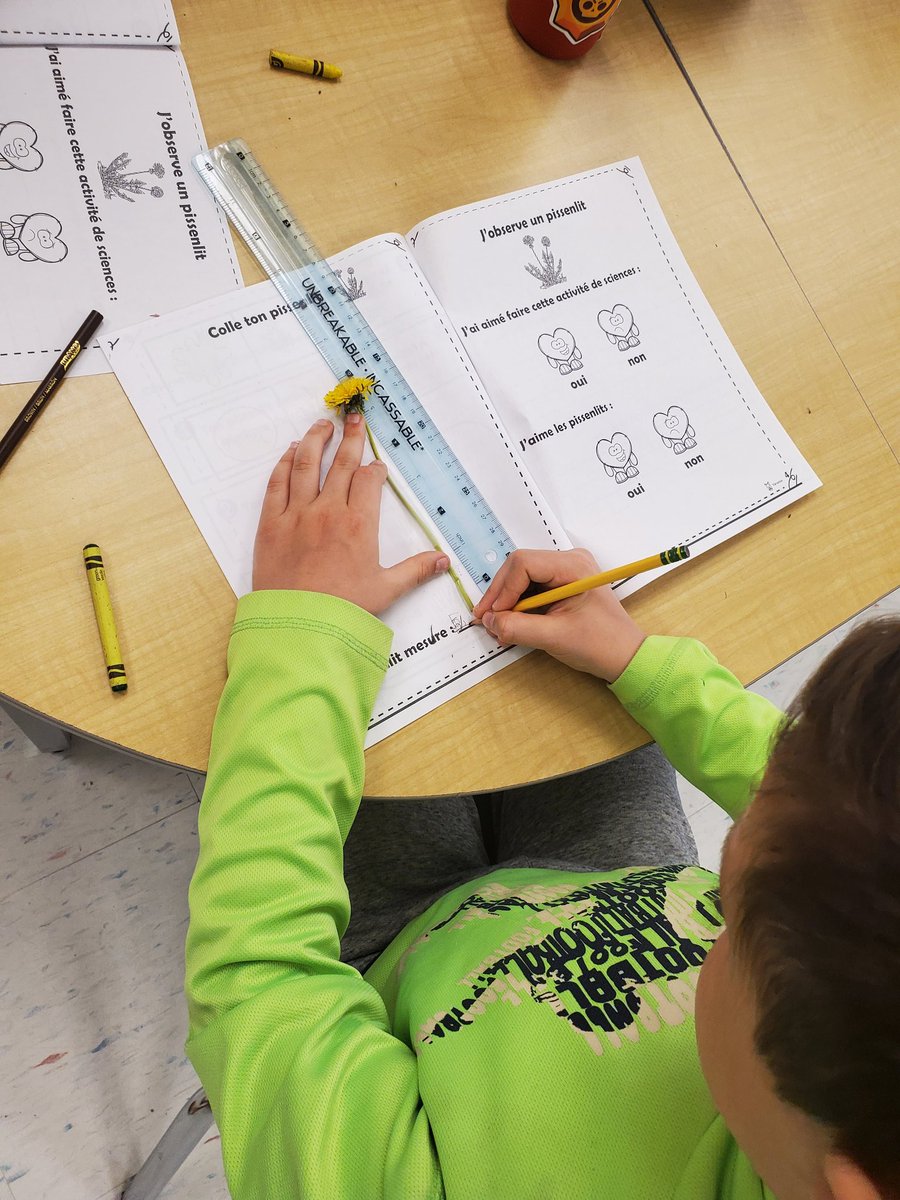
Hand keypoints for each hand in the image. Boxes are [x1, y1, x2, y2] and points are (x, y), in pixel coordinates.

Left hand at [252, 414, 449, 614]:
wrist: (297, 625)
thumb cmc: (342, 610)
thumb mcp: (385, 590)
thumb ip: (415, 570)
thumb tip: (443, 561)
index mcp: (359, 525)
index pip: (369, 481)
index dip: (374, 470)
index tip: (376, 467)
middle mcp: (328, 511)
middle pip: (341, 464)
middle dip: (350, 438)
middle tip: (353, 419)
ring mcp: (297, 514)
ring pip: (307, 464)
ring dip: (315, 440)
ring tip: (322, 425)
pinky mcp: (271, 523)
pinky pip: (277, 484)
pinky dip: (285, 463)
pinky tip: (291, 452)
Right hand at [471, 548, 645, 681]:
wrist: (623, 655)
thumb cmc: (601, 644)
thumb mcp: (554, 637)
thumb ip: (517, 628)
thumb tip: (489, 621)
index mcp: (573, 567)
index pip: (523, 564)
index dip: (503, 589)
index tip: (493, 615)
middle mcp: (568, 561)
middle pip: (518, 567)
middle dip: (501, 595)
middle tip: (488, 621)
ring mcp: (564, 571)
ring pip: (521, 578)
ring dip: (507, 602)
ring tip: (499, 627)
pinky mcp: (560, 584)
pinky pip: (530, 587)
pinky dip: (517, 606)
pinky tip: (512, 624)